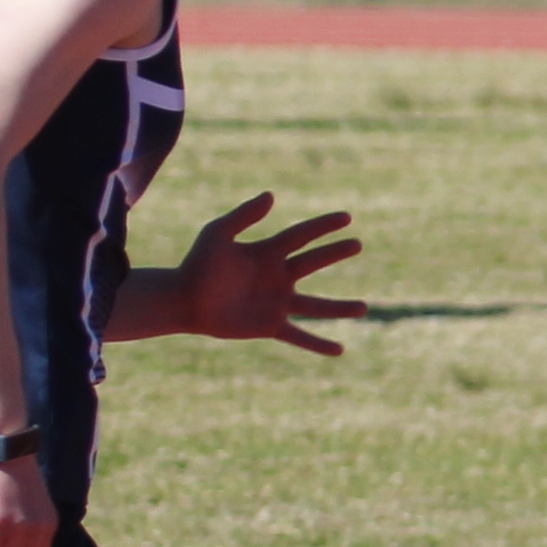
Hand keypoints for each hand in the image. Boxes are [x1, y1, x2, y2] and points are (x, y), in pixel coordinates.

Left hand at [166, 193, 364, 353]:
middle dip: (335, 253)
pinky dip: (318, 344)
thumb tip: (272, 196)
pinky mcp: (270, 325)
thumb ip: (243, 216)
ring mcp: (276, 302)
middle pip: (313, 262)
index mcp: (267, 252)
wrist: (181, 301)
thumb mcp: (217, 234)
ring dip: (340, 307)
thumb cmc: (196, 265)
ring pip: (316, 306)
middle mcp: (277, 276)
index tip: (346, 217)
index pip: (302, 236)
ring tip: (364, 308)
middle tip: (357, 244)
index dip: (323, 226)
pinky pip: (299, 335)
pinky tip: (339, 351)